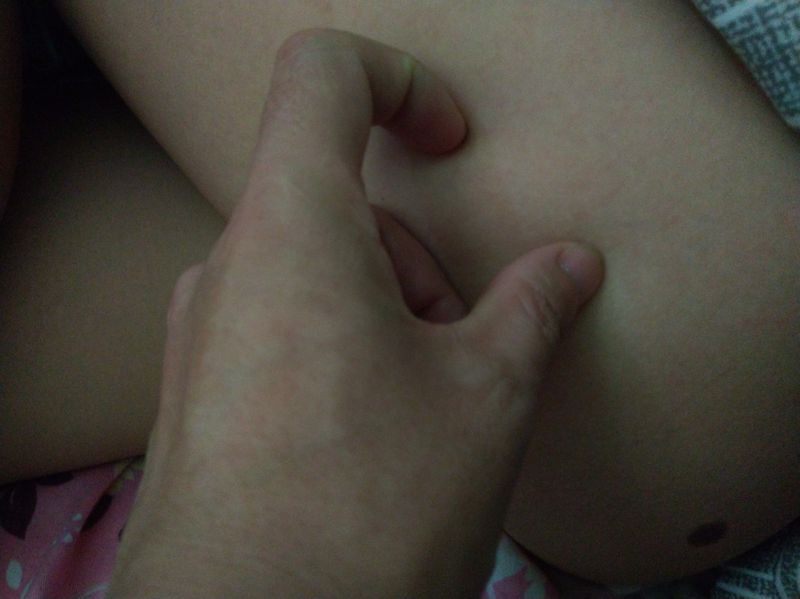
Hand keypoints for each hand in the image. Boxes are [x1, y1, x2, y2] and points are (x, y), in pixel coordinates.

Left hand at [109, 28, 603, 597]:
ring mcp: (202, 329)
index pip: (324, 75)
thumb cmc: (365, 512)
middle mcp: (229, 265)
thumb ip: (533, 307)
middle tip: (454, 343)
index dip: (400, 83)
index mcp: (293, 228)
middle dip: (415, 256)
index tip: (447, 142)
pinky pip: (282, 324)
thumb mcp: (484, 397)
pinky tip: (370, 429)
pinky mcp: (198, 387)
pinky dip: (341, 346)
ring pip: (316, 268)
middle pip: (338, 197)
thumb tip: (571, 265)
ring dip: (385, 309)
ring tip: (418, 403)